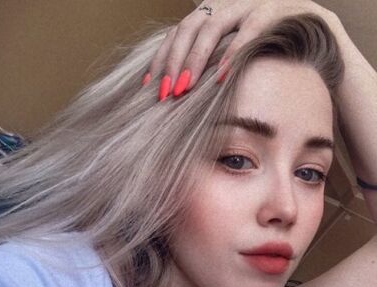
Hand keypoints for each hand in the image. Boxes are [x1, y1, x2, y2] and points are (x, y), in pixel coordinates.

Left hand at [147, 0, 337, 98]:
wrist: (320, 43)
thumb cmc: (272, 60)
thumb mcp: (234, 64)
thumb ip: (210, 70)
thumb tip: (179, 94)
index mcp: (215, 14)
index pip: (179, 32)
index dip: (162, 58)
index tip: (150, 87)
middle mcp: (230, 4)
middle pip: (190, 25)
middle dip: (174, 61)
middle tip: (165, 93)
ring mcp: (253, 3)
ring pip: (215, 25)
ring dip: (197, 59)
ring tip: (185, 88)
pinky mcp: (278, 9)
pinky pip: (252, 28)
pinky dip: (235, 53)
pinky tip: (222, 77)